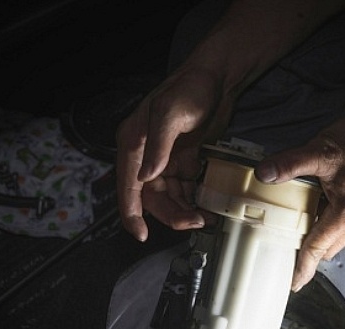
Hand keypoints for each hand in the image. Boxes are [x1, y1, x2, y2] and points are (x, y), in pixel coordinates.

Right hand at [116, 66, 234, 240]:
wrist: (216, 77)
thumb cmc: (190, 87)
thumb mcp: (171, 113)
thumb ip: (158, 145)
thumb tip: (147, 177)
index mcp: (133, 144)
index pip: (128, 186)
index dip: (131, 213)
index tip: (140, 234)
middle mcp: (146, 155)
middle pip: (152, 197)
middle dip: (171, 214)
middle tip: (195, 221)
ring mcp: (166, 158)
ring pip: (170, 197)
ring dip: (185, 210)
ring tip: (206, 217)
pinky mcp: (184, 160)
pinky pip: (185, 188)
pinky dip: (195, 199)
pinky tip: (208, 205)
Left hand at [255, 104, 344, 290]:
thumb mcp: (324, 148)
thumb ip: (292, 163)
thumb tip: (265, 173)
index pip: (317, 248)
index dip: (302, 267)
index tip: (293, 284)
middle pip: (327, 248)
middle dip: (307, 252)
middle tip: (283, 248)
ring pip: (335, 237)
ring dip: (317, 235)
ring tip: (295, 225)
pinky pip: (343, 224)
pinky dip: (327, 222)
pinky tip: (316, 204)